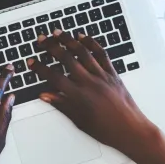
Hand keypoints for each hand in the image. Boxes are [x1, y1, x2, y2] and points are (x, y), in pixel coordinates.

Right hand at [29, 32, 157, 156]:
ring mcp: (102, 76)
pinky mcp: (112, 73)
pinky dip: (91, 43)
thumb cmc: (107, 130)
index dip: (40, 68)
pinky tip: (82, 36)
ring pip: (83, 52)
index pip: (54, 77)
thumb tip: (45, 95)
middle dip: (51, 46)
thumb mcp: (79, 121)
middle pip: (66, 58)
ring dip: (68, 40)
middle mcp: (90, 82)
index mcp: (79, 96)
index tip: (32, 62)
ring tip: (57, 33)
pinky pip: (101, 54)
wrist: (132, 131)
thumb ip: (61, 105)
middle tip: (41, 40)